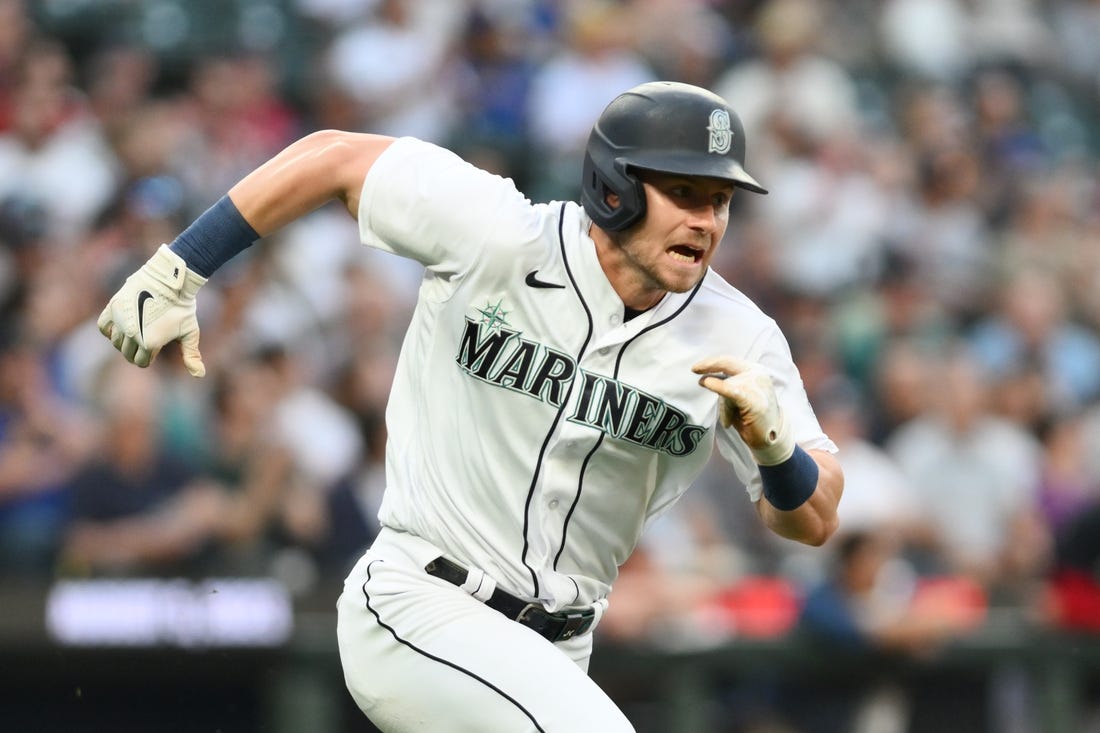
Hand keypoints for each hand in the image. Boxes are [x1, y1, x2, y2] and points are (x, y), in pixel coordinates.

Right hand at [97, 245, 207, 376]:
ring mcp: (121, 321)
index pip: (141, 362)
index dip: (150, 356)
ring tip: (140, 329)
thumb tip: (199, 375)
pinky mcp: (113, 307)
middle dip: (138, 350)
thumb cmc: (182, 307)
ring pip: (116, 342)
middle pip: (127, 354)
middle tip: (149, 336)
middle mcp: (132, 335)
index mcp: (150, 344)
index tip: (158, 345)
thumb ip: (191, 355)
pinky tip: (124, 324)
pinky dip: (111, 329)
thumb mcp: (190, 332)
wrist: (170, 280)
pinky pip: (104, 327)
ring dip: (125, 341)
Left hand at [692, 356, 792, 464]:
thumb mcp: (738, 394)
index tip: (696, 368)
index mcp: (755, 370)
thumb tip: (705, 378)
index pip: (729, 361)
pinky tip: (708, 384)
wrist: (771, 437)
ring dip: (725, 405)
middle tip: (695, 372)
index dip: (711, 362)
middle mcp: (757, 375)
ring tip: (730, 418)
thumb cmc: (751, 416)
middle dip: (710, 368)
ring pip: (728, 384)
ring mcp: (757, 387)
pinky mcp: (754, 401)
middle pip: (727, 366)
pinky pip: (731, 391)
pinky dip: (718, 387)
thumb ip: (727, 383)